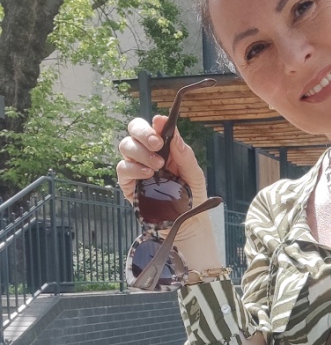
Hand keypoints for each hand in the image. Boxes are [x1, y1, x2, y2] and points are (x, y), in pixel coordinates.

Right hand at [117, 115, 209, 239]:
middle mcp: (147, 153)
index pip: (155, 127)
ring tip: (158, 165)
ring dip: (141, 152)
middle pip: (135, 130)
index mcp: (164, 147)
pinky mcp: (128, 183)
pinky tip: (148, 174)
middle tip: (157, 144)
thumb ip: (185, 156)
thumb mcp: (195, 175)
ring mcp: (136, 167)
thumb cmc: (191, 195)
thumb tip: (176, 137)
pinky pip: (123, 168)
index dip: (156, 122)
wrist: (186, 222)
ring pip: (126, 146)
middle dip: (144, 133)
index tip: (161, 122)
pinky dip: (134, 168)